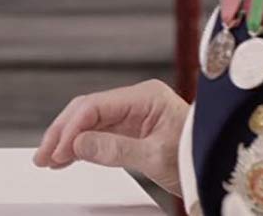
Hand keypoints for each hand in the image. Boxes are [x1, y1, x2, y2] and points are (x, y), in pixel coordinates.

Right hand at [33, 79, 187, 195]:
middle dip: (62, 133)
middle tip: (43, 156)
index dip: (71, 129)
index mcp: (145, 96)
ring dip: (67, 140)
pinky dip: (81, 145)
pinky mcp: (132, 128)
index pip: (94, 106)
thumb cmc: (197, 157)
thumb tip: (76, 144)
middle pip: (86, 111)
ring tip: (47, 159)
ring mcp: (133, 113)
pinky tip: (66, 156)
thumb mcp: (156, 156)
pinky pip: (98, 132)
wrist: (219, 167)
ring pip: (88, 122)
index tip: (57, 151)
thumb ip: (115, 149)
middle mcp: (136, 100)